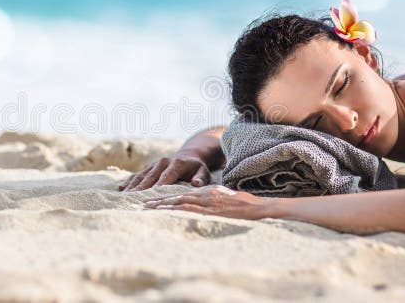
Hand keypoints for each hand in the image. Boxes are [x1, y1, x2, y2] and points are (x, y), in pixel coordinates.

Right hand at [118, 152, 210, 191]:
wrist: (188, 156)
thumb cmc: (196, 169)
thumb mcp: (203, 172)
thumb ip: (201, 178)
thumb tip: (196, 184)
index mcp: (176, 164)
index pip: (167, 176)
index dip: (159, 185)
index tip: (151, 194)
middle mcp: (163, 162)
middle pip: (151, 176)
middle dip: (141, 187)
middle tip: (132, 197)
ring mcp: (154, 164)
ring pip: (141, 175)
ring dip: (132, 185)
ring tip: (123, 195)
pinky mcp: (148, 167)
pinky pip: (137, 174)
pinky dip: (129, 181)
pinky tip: (120, 189)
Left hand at [143, 185, 269, 219]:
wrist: (259, 208)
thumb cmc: (246, 205)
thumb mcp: (227, 198)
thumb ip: (214, 199)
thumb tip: (204, 203)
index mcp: (208, 192)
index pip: (184, 194)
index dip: (169, 197)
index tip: (156, 200)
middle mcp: (206, 196)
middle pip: (179, 197)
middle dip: (161, 200)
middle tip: (145, 203)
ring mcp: (208, 203)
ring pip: (181, 202)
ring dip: (165, 204)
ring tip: (150, 207)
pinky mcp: (212, 211)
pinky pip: (191, 210)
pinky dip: (177, 210)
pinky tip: (166, 212)